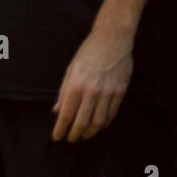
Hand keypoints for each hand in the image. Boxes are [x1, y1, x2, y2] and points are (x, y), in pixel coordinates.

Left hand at [51, 26, 133, 141]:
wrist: (113, 38)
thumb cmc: (89, 51)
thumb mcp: (71, 69)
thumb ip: (63, 92)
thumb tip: (56, 110)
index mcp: (76, 85)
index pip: (66, 115)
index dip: (60, 129)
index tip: (57, 137)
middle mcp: (91, 91)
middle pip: (82, 123)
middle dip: (75, 135)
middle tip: (71, 139)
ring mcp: (108, 92)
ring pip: (99, 122)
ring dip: (90, 132)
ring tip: (85, 135)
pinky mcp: (120, 91)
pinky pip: (112, 113)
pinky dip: (105, 123)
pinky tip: (99, 125)